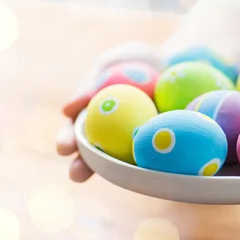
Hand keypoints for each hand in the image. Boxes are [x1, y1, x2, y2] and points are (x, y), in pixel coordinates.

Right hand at [55, 41, 162, 181]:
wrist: (177, 61)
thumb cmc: (136, 61)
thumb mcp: (111, 64)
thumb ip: (91, 84)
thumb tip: (68, 110)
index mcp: (93, 118)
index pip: (75, 133)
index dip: (67, 141)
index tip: (62, 148)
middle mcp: (111, 135)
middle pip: (94, 155)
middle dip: (83, 167)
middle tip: (76, 174)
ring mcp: (137, 142)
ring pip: (123, 162)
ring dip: (117, 172)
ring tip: (112, 177)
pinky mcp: (161, 144)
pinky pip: (156, 154)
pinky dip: (153, 160)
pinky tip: (153, 166)